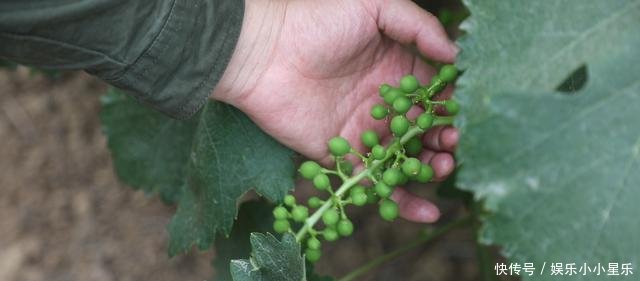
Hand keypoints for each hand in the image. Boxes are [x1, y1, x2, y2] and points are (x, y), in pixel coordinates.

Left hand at [213, 0, 457, 222]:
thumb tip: (456, 56)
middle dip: (447, 140)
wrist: (263, 52)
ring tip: (442, 167)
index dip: (455, 107)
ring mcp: (367, 132)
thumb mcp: (374, 5)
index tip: (469, 116)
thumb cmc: (316, 21)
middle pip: (428, 130)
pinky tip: (428, 212)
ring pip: (409, 159)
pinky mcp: (345, 156)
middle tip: (453, 144)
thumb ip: (419, 26)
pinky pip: (378, 183)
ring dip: (432, 168)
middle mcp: (387, 104)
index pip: (438, 94)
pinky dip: (403, 202)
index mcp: (398, 69)